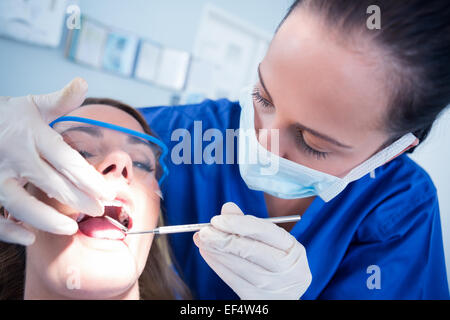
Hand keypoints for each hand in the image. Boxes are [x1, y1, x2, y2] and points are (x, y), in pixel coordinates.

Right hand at [0, 78, 114, 245]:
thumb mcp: (33, 105)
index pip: (67, 160)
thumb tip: (84, 84)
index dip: (89, 178)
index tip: (108, 192)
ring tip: (70, 228)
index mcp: (32, 135)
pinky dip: (9, 229)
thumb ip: (61, 100)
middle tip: (99, 210)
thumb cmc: (8, 116)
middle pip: (51, 183)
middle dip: (78, 199)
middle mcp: (15, 156)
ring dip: (46, 219)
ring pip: (21, 203)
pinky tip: (28, 238)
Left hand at [193, 202, 311, 299]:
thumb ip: (248, 223)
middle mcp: (288, 269)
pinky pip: (233, 280)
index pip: (265, 231)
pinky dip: (218, 265)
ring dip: (216, 252)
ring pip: (239, 266)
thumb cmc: (274, 260)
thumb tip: (227, 208)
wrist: (282, 294)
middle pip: (251, 250)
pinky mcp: (258, 298)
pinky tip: (207, 254)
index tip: (217, 219)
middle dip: (224, 239)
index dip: (239, 223)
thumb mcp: (269, 241)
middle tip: (204, 231)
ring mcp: (274, 286)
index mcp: (293, 249)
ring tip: (201, 240)